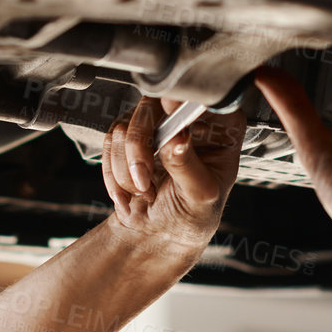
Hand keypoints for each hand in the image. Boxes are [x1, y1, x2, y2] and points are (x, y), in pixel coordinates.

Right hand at [101, 95, 245, 254]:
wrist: (160, 234)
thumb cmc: (191, 215)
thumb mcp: (198, 195)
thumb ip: (188, 164)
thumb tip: (178, 136)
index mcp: (221, 126)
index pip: (202, 96)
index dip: (180, 102)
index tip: (169, 110)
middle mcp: (188, 116)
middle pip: (151, 105)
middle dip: (139, 150)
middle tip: (144, 183)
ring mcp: (157, 121)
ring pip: (124, 126)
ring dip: (127, 171)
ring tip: (145, 193)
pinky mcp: (131, 132)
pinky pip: (110, 140)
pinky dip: (114, 173)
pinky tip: (130, 192)